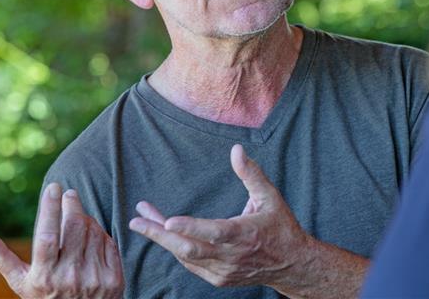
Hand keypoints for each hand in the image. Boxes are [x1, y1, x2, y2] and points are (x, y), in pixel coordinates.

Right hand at [0, 183, 123, 298]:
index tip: (53, 187)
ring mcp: (94, 279)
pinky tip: (92, 234)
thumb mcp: (21, 281)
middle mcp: (69, 278)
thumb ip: (1, 257)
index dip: (50, 208)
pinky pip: (108, 241)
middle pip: (75, 226)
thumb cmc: (45, 297)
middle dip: (72, 204)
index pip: (47, 236)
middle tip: (69, 193)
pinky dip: (100, 232)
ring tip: (78, 218)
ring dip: (86, 217)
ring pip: (93, 231)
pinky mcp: (114, 279)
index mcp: (44, 276)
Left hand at [128, 144, 313, 289]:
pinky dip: (175, 249)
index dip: (191, 227)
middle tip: (136, 221)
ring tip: (142, 221)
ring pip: (185, 257)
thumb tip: (236, 149)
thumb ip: (251, 174)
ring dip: (162, 238)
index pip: (214, 232)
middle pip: (188, 249)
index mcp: (244, 234)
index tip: (168, 219)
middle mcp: (231, 257)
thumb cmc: (281, 226)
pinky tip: (163, 233)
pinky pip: (190, 264)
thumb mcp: (271, 197)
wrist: (293, 265)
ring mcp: (223, 271)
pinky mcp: (219, 278)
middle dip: (159, 234)